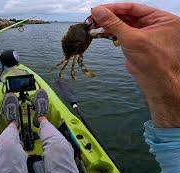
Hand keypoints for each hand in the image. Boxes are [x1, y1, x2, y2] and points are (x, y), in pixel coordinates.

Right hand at [91, 3, 179, 127]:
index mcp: (160, 18)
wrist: (155, 82)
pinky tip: (102, 32)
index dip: (115, 8)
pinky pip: (122, 34)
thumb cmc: (154, 61)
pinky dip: (112, 33)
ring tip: (95, 25)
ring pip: (123, 25)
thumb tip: (98, 11)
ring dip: (109, 25)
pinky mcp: (137, 43)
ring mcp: (145, 34)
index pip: (133, 7)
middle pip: (127, 15)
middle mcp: (154, 24)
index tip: (99, 9)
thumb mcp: (131, 38)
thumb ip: (113, 23)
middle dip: (110, 16)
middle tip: (93, 17)